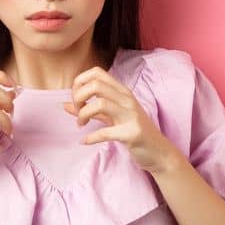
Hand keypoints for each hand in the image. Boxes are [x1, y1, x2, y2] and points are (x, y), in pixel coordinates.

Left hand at [63, 66, 183, 174]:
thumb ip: (90, 110)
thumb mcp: (111, 117)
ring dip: (83, 114)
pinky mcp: (131, 133)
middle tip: (78, 112)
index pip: (97, 72)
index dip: (80, 82)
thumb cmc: (134, 132)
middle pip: (96, 85)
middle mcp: (127, 100)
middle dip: (79, 97)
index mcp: (122, 92)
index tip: (77, 99)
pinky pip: (105, 132)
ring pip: (100, 103)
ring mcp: (131, 116)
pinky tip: (85, 141)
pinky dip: (90, 137)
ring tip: (81, 125)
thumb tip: (65, 105)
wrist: (159, 152)